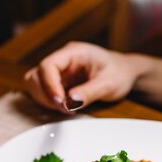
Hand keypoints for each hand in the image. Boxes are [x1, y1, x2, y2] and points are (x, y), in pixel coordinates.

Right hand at [23, 42, 138, 113]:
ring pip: (35, 84)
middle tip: (65, 108)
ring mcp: (59, 70)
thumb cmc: (120, 73)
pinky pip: (43, 91)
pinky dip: (49, 102)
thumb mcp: (110, 84)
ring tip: (66, 108)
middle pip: (36, 75)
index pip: (48, 65)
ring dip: (46, 99)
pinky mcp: (59, 81)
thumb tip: (70, 101)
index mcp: (74, 53)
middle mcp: (63, 59)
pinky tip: (66, 107)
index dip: (50, 86)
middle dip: (46, 95)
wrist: (125, 72)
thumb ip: (90, 92)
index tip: (61, 103)